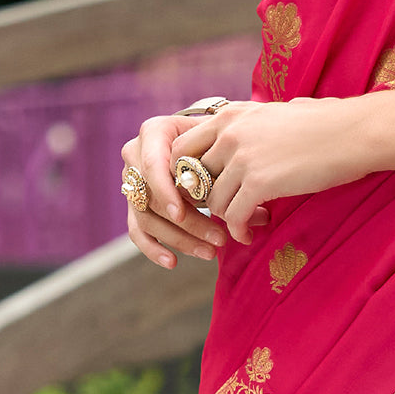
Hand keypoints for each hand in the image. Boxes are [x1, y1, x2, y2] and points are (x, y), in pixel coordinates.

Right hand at [121, 114, 230, 269]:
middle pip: (153, 197)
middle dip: (187, 222)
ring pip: (148, 218)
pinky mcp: (135, 204)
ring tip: (210, 252)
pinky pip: (138, 231)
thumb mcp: (222, 142)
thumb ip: (230, 171)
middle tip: (218, 239)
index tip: (181, 213)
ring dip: (179, 239)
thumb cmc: (218, 136)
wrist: (205, 135)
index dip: (165, 190)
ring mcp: (132, 181)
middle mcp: (136, 155)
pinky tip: (173, 261)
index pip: (153, 165)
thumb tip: (262, 216)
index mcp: (154, 131)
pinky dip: (153, 248)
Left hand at [171, 98, 371, 245]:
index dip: (188, 174)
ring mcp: (242, 158)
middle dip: (203, 199)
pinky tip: (253, 232)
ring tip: (250, 221)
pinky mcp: (259, 183)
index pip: (182, 147)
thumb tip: (243, 135)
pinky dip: (240, 230)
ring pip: (212, 202)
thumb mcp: (277, 112)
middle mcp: (230, 133)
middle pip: (191, 178)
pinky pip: (233, 218)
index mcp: (231, 114)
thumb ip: (251, 124)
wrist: (355, 131)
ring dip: (227, 218)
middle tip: (224, 209)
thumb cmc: (326, 121)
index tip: (208, 188)